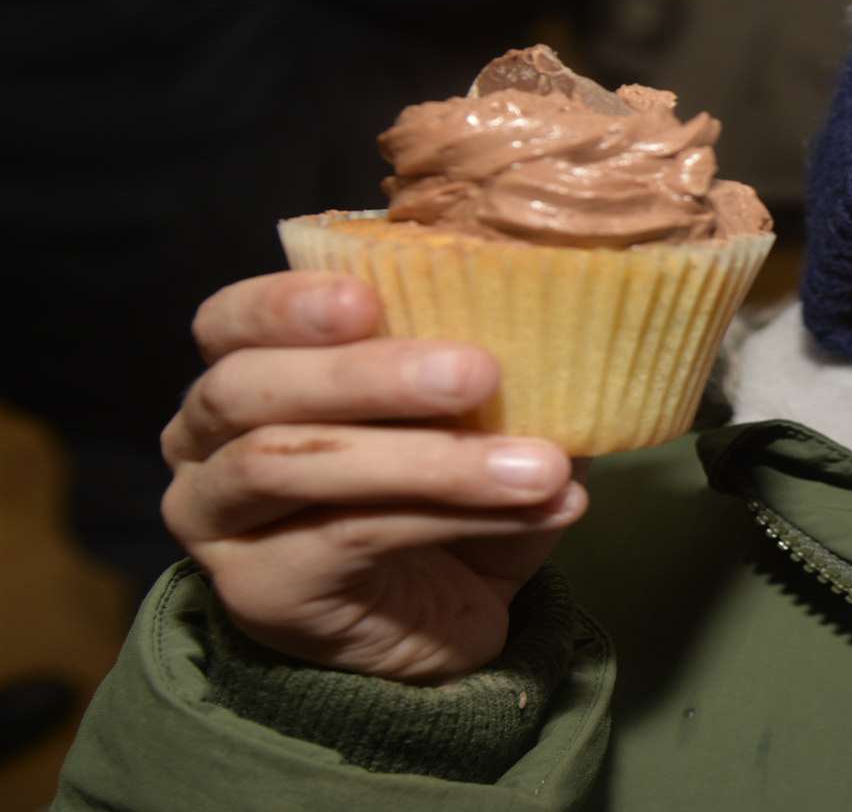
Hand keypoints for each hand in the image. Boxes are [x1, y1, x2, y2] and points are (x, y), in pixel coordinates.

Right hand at [159, 271, 587, 682]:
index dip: (284, 304)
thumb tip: (570, 329)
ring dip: (427, 458)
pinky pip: (349, 536)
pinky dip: (455, 516)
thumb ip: (484, 375)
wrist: (434, 631)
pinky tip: (539, 507)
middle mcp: (204, 444)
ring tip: (539, 464)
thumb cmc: (442, 500)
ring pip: (287, 462)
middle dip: (364, 374)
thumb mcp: (467, 422)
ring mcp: (216, 520)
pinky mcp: (259, 587)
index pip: (228, 323)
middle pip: (247, 389)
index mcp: (245, 377)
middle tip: (478, 370)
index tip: (367, 296)